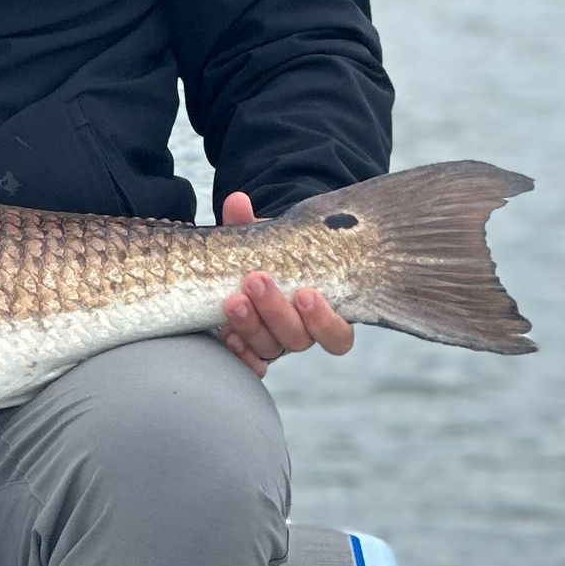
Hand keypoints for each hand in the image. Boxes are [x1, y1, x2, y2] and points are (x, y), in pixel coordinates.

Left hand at [218, 192, 355, 379]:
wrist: (249, 270)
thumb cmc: (270, 256)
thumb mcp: (266, 240)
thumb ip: (251, 224)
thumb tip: (236, 201)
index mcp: (322, 312)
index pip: (338, 335)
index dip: (324, 320)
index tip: (305, 293)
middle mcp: (302, 335)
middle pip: (298, 340)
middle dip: (276, 311)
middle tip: (256, 282)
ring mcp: (275, 346)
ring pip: (271, 349)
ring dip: (252, 326)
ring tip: (233, 300)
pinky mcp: (251, 352)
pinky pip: (250, 364)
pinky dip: (240, 353)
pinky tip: (227, 336)